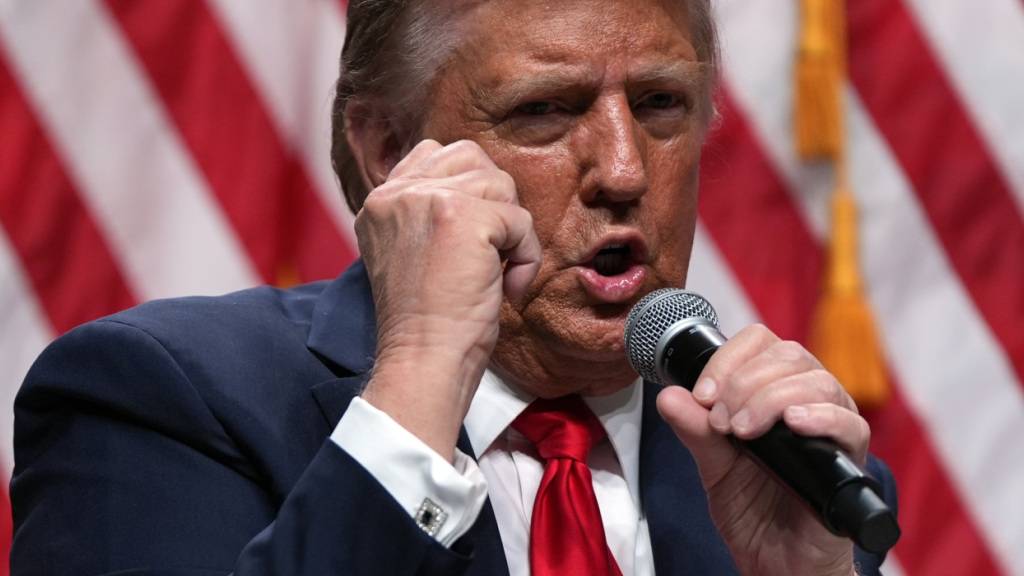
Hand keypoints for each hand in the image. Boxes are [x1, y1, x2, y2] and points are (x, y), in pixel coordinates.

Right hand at [356, 139, 541, 460]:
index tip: (466, 244)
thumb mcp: (411, 253)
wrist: (423, 361)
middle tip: (483, 257)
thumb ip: (428, 213)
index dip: (467, 192)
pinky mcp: (462, 217)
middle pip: (473, 160)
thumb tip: (483, 185)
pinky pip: (521, 220)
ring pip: (501, 186)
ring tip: (493, 274)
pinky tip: (504, 288)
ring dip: (511, 233)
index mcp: (380, 200)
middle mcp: (397, 192)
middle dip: (493, 205)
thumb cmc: (427, 322)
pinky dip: (526, 257)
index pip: (436, 154)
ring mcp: (427, 200)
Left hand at [656, 324, 865, 575]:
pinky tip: (794, 424)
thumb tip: (667, 397)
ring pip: (817, 381)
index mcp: (773, 392)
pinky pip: (850, 423)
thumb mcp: (713, 466)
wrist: (776, 562)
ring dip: (770, 398)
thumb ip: (695, 430)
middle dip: (745, 381)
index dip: (728, 359)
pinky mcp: (850, 459)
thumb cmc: (753, 510)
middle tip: (720, 421)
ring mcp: (832, 426)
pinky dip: (821, 416)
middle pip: (788, 355)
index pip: (760, 343)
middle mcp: (807, 400)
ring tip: (742, 432)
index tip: (703, 395)